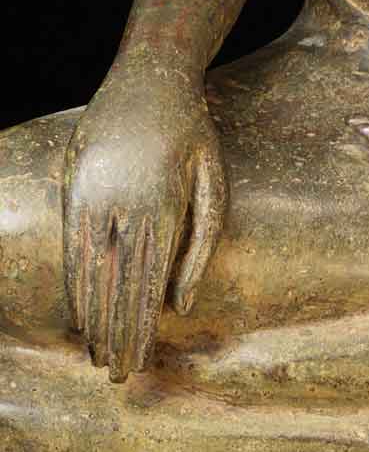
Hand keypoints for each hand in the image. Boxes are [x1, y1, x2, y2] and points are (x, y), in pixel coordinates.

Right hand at [62, 61, 226, 381]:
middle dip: (118, 333)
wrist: (150, 77)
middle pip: (117, 284)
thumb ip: (201, 244)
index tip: (140, 360)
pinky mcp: (75, 187)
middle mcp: (121, 203)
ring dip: (93, 317)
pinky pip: (72, 246)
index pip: (148, 282)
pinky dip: (76, 284)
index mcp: (161, 203)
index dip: (141, 326)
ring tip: (97, 355)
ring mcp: (93, 194)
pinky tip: (79, 312)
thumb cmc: (195, 134)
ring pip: (90, 270)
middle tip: (119, 375)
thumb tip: (181, 306)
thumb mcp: (214, 181)